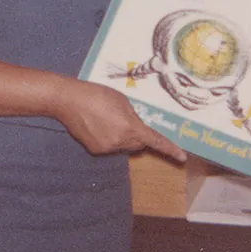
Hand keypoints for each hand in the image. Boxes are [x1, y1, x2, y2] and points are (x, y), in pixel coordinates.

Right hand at [51, 79, 186, 162]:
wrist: (68, 101)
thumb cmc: (96, 94)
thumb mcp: (121, 100)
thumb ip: (133, 115)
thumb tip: (138, 126)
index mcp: (130, 127)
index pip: (155, 140)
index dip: (170, 148)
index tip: (182, 156)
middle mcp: (120, 141)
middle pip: (138, 144)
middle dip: (139, 135)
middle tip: (129, 119)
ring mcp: (107, 148)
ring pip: (123, 145)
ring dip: (122, 136)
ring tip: (106, 117)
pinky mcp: (95, 150)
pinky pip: (110, 146)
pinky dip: (109, 138)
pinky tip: (97, 124)